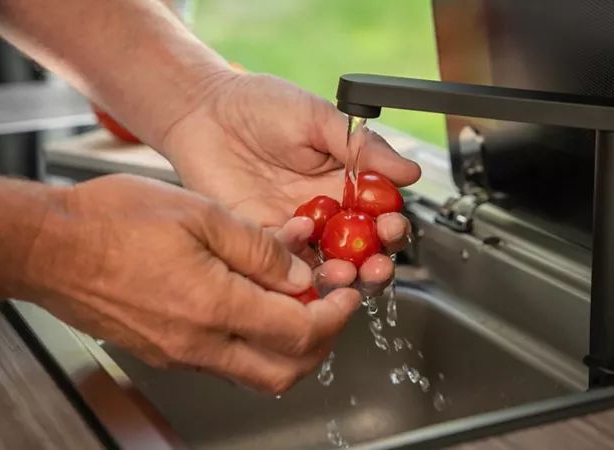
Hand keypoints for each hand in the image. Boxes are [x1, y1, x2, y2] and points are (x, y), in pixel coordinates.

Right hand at [24, 174, 360, 392]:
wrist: (46, 246)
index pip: (300, 332)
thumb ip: (259, 249)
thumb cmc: (110, 221)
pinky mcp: (162, 349)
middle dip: (320, 344)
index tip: (345, 295)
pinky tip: (248, 303)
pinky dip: (250, 341)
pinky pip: (222, 359)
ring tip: (295, 305)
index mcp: (214, 306)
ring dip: (286, 347)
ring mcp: (178, 352)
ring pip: (253, 372)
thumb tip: (299, 274)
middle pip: (284, 371)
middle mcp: (198, 342)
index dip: (335, 315)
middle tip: (331, 310)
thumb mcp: (201, 214)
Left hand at [162, 73, 420, 290]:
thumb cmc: (261, 105)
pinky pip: (284, 267)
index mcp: (344, 183)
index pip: (379, 216)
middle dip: (374, 265)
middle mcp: (324, 213)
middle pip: (360, 253)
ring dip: (341, 279)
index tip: (392, 226)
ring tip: (345, 274)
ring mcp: (293, 230)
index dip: (391, 227)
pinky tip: (302, 259)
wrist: (204, 110)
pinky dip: (297, 273)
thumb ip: (363, 148)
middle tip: (376, 266)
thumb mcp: (319, 118)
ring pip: (326, 268)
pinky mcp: (260, 241)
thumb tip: (410, 172)